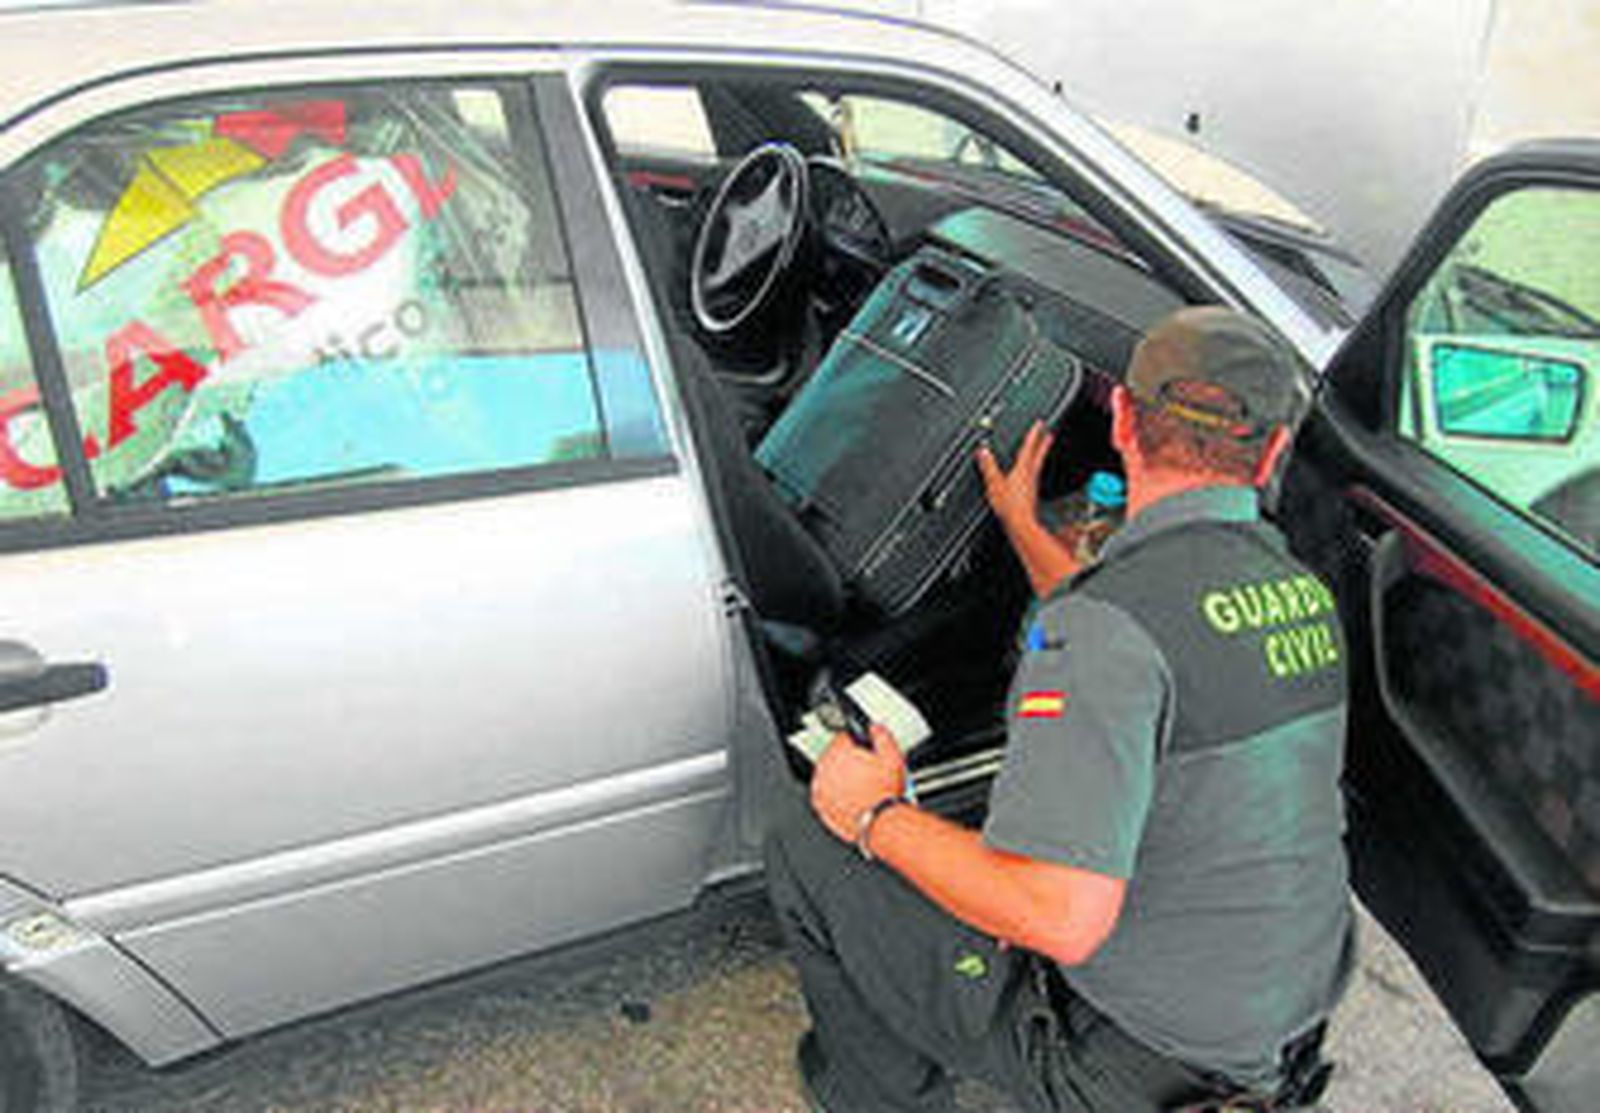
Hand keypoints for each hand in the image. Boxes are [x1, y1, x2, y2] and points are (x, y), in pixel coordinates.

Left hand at [809, 724, 906, 843]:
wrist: (881, 823)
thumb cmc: (885, 793)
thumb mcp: (892, 756)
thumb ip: (881, 736)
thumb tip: (875, 728)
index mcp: (838, 752)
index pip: (842, 739)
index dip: (856, 745)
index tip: (864, 753)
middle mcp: (824, 768)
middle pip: (834, 758)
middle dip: (848, 762)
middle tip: (866, 773)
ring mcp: (820, 788)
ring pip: (828, 776)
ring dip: (840, 778)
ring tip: (860, 788)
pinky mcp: (820, 806)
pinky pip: (826, 795)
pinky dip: (835, 796)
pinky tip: (851, 799)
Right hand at [977, 422, 1053, 531]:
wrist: (1021, 524)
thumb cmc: (1010, 506)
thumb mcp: (994, 483)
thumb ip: (988, 467)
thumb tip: (984, 452)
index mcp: (1022, 469)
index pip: (1029, 447)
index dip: (1033, 434)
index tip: (1039, 424)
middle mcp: (1030, 476)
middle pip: (1038, 455)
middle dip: (1043, 444)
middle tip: (1049, 434)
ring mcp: (1032, 486)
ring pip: (1037, 466)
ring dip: (1039, 456)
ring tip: (1041, 451)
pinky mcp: (1030, 495)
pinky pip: (1033, 477)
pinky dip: (1033, 470)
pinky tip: (1029, 476)